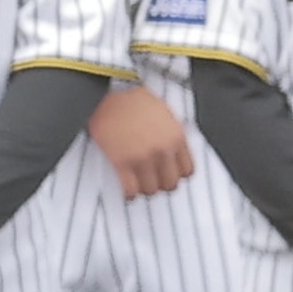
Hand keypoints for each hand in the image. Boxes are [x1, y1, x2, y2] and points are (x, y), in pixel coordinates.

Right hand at [85, 81, 195, 198]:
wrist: (105, 96)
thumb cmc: (131, 101)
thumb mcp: (163, 111)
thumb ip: (172, 132)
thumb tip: (175, 149)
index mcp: (176, 136)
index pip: (187, 171)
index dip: (176, 175)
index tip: (168, 174)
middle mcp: (162, 150)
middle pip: (170, 184)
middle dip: (161, 184)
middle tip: (152, 180)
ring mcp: (142, 158)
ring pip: (151, 190)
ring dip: (145, 189)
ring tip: (138, 184)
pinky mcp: (122, 162)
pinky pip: (130, 190)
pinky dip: (129, 195)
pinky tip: (127, 192)